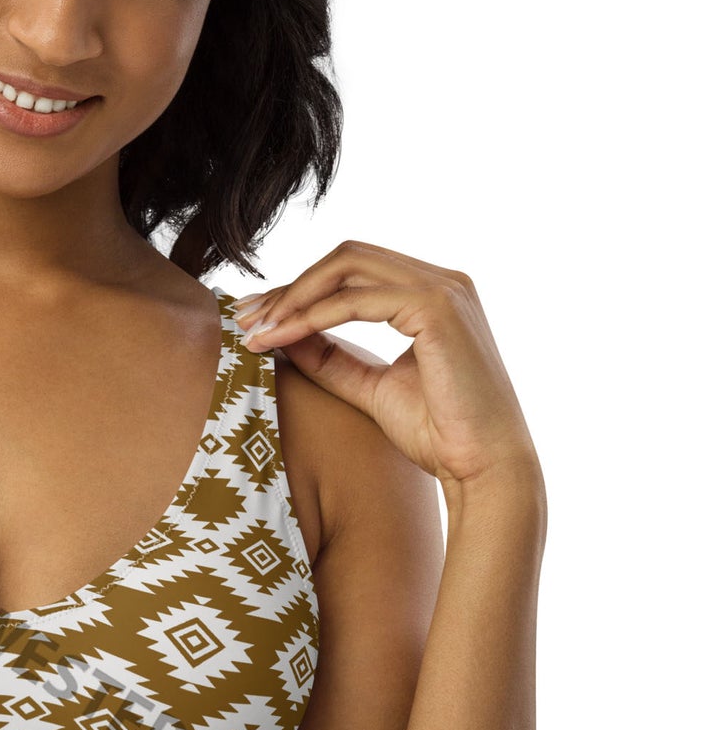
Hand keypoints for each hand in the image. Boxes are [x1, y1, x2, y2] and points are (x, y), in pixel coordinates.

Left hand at [232, 240, 539, 491]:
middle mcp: (443, 281)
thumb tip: (280, 334)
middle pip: (345, 258)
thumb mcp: (370, 387)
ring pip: (346, 268)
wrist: (485, 472)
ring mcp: (444, 289)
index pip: (352, 270)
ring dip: (293, 297)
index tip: (255, 317)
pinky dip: (312, 315)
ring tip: (256, 330)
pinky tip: (282, 337)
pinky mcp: (437, 308)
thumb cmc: (439, 434)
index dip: (299, 289)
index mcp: (432, 294)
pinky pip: (356, 300)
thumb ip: (329, 357)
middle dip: (289, 285)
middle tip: (245, 317)